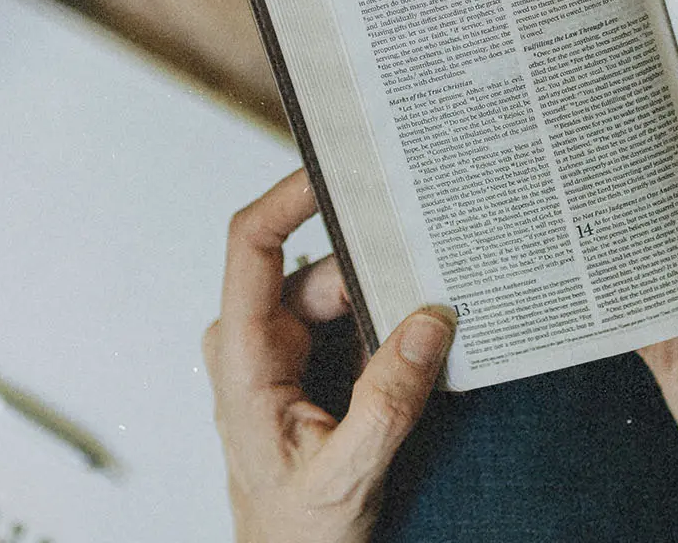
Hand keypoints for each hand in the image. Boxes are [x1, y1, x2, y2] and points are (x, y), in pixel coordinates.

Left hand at [204, 171, 455, 542]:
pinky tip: (418, 336)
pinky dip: (384, 322)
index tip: (337, 169)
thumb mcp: (350, 472)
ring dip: (385, 303)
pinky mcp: (304, 357)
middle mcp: (253, 339)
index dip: (289, 195)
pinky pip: (347, 316)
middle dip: (374, 268)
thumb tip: (429, 320)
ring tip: (434, 316)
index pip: (252, 246)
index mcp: (244, 357)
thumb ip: (390, 400)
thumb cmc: (297, 528)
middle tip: (431, 261)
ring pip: (339, 290)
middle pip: (317, 267)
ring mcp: (277, 347)